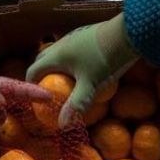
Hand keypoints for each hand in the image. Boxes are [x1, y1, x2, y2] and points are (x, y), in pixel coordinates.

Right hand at [26, 13, 137, 127]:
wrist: (127, 33)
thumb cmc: (105, 60)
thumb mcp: (90, 86)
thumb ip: (76, 105)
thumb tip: (62, 126)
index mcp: (56, 55)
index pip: (33, 70)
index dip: (31, 85)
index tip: (37, 99)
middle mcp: (61, 44)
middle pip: (43, 60)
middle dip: (42, 75)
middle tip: (49, 91)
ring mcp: (73, 37)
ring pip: (57, 53)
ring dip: (56, 67)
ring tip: (65, 82)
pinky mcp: (86, 34)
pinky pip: (71, 49)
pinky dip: (69, 61)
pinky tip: (83, 69)